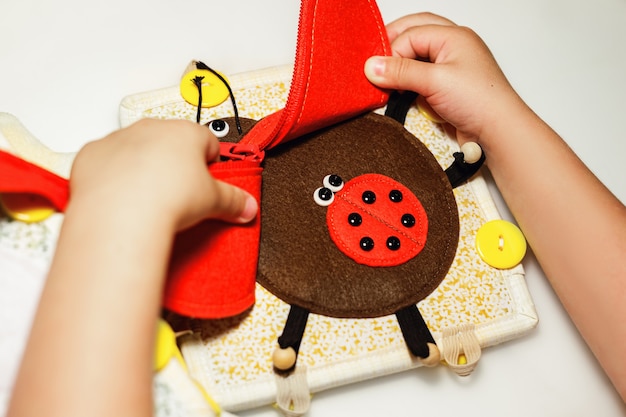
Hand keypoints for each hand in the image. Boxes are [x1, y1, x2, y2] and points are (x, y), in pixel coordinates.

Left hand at [70, 118, 257, 230]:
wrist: (122, 215)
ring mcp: (119, 138)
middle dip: (175, 163)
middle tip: (178, 193)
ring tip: (147, 199)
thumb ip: (234, 201)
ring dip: (141, 167)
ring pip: (135, 149)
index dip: (209, 165)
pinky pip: (105, 162)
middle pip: (169, 142)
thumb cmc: (168, 200)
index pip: (207, 142)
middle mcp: (151, 128)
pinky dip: (111, 176)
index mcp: (186, 132)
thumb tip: (249, 208)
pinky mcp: (92, 154)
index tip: (206, 183)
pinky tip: (119, 197)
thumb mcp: (214, 202)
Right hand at [364, 12, 527, 145]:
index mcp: (453, 36)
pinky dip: (408, 80)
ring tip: (386, 78)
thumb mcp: (435, 81)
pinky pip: (421, 76)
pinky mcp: (447, 87)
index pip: (410, 34)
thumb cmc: (480, 102)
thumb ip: (401, 72)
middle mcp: (452, 46)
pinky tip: (400, 90)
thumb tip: (372, 66)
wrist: (499, 132)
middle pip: (414, 35)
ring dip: (400, 64)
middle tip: (374, 64)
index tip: (376, 72)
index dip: (391, 51)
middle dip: (393, 47)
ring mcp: (450, 66)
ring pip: (416, 55)